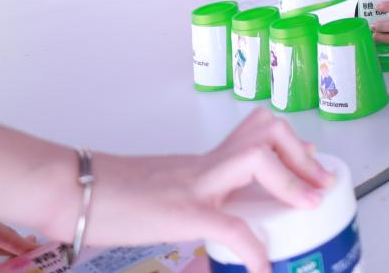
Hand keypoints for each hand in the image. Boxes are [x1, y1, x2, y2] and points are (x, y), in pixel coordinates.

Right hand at [83, 111, 332, 272]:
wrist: (68, 190)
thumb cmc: (107, 195)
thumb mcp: (163, 187)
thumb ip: (193, 191)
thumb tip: (214, 211)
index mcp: (203, 161)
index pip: (256, 133)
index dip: (291, 143)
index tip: (311, 158)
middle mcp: (206, 165)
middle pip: (267, 131)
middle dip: (302, 154)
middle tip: (320, 182)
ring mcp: (196, 185)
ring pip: (257, 156)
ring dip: (291, 180)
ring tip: (309, 204)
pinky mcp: (182, 213)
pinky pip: (230, 226)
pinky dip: (254, 249)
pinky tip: (264, 269)